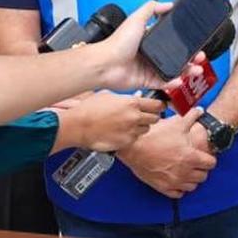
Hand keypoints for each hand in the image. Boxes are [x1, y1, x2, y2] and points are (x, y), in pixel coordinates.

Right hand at [53, 89, 167, 152]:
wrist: (78, 126)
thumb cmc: (89, 109)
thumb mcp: (109, 95)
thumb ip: (127, 98)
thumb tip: (137, 97)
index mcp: (132, 103)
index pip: (157, 105)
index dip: (159, 105)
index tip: (159, 106)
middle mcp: (134, 117)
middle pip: (155, 118)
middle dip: (151, 116)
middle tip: (145, 115)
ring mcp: (130, 131)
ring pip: (146, 129)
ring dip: (141, 126)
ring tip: (129, 124)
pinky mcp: (125, 142)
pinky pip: (135, 139)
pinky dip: (131, 136)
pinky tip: (121, 131)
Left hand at [93, 1, 205, 91]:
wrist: (105, 64)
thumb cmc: (116, 43)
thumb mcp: (136, 19)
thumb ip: (151, 9)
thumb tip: (168, 3)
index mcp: (148, 40)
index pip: (170, 40)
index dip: (184, 42)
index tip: (195, 42)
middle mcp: (150, 54)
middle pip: (175, 56)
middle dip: (190, 58)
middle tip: (200, 57)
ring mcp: (149, 68)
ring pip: (173, 71)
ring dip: (186, 71)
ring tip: (196, 70)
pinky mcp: (146, 81)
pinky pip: (163, 83)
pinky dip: (173, 83)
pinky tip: (179, 80)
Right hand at [117, 107, 215, 197]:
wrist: (134, 148)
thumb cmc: (154, 137)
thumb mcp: (176, 124)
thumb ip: (191, 117)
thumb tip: (199, 111)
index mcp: (190, 157)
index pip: (211, 163)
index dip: (209, 158)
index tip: (205, 155)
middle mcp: (184, 172)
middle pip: (203, 176)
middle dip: (202, 168)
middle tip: (196, 162)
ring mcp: (174, 182)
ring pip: (192, 186)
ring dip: (192, 179)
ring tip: (187, 170)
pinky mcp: (163, 187)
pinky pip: (178, 194)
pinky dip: (180, 188)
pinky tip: (177, 179)